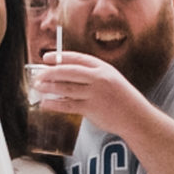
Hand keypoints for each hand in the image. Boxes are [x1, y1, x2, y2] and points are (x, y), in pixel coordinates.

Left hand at [31, 48, 151, 135]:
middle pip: (68, 72)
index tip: (46, 58)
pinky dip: (54, 104)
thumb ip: (92, 75)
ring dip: (49, 87)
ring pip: (66, 88)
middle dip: (50, 72)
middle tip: (38, 74)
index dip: (59, 57)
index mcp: (103, 68)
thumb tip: (66, 75)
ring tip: (38, 87)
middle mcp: (98, 78)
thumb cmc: (122, 98)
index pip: (77, 58)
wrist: (135, 116)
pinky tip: (46, 103)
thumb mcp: (111, 79)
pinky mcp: (91, 109)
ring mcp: (94, 94)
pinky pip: (68, 105)